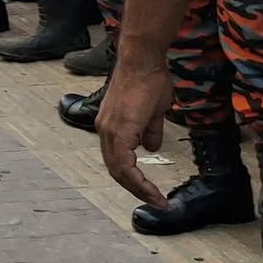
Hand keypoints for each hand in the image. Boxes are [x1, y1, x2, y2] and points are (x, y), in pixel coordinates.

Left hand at [97, 63, 172, 210]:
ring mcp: (109, 128)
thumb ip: (149, 131)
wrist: (142, 60)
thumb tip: (151, 147)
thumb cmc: (149, 80)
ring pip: (118, 169)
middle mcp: (105, 129)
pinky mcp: (118, 127)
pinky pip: (124, 161)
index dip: (134, 180)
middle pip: (116, 169)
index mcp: (111, 127)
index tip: (153, 194)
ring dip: (138, 188)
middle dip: (136, 189)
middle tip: (156, 202)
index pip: (118, 161)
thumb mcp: (152, 112)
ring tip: (157, 200)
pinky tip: (151, 188)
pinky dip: (136, 179)